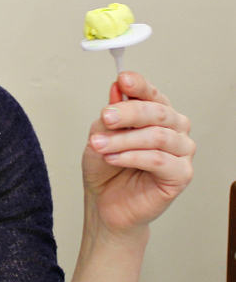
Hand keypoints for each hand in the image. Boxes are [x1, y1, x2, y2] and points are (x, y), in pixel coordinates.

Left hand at [82, 72, 194, 236]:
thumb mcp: (100, 134)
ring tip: (99, 145)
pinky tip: (113, 158)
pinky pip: (158, 160)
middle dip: (127, 113)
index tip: (123, 80)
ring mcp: (181, 152)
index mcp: (157, 115)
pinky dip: (131, 157)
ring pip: (156, 137)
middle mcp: (174, 129)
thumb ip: (110, 114)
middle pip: (157, 113)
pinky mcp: (182, 175)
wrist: (104, 201)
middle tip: (105, 117)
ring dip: (123, 140)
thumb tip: (117, 89)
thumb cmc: (106, 167)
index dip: (139, 86)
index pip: (152, 94)